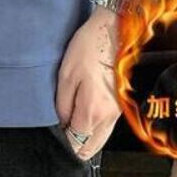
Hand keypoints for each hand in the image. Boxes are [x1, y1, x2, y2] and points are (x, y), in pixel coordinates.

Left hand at [55, 6, 122, 159]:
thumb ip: (62, 103)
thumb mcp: (66, 73)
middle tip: (62, 132)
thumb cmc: (90, 47)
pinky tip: (84, 116)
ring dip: (86, 137)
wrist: (116, 30)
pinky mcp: (120, 103)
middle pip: (90, 146)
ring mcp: (117, 111)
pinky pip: (106, 126)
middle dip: (75, 144)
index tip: (55, 134)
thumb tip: (63, 122)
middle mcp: (108, 117)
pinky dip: (95, 128)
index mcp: (92, 110)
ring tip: (70, 124)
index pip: (76, 141)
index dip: (64, 140)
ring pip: (100, 138)